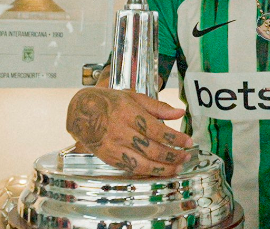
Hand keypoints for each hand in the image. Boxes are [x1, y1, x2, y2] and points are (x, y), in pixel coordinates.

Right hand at [66, 87, 193, 176]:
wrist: (80, 112)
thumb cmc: (109, 102)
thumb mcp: (133, 97)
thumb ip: (158, 107)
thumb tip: (179, 112)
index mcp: (128, 113)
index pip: (157, 130)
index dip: (176, 138)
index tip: (189, 141)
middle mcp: (120, 131)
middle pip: (152, 149)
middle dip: (173, 155)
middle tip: (187, 156)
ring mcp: (113, 147)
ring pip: (142, 163)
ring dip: (163, 168)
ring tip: (177, 167)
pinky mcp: (109, 158)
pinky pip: (131, 168)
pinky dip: (147, 172)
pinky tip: (159, 171)